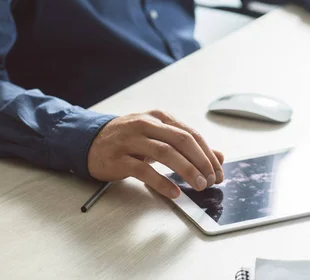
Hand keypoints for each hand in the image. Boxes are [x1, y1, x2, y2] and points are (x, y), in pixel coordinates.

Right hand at [87, 110, 224, 198]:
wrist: (90, 142)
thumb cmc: (130, 140)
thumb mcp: (159, 137)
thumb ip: (188, 147)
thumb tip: (219, 158)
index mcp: (159, 117)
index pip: (191, 134)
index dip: (208, 154)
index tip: (218, 171)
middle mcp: (145, 124)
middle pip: (181, 140)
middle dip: (201, 161)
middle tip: (211, 180)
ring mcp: (130, 140)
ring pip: (165, 152)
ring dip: (186, 170)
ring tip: (199, 185)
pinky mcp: (118, 158)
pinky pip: (143, 171)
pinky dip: (161, 182)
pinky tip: (174, 191)